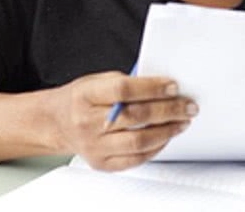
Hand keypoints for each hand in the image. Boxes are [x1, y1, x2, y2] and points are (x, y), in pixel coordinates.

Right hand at [52, 71, 197, 170]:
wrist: (57, 123)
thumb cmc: (80, 99)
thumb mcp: (96, 80)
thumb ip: (125, 83)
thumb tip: (160, 87)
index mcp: (85, 95)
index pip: (123, 90)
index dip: (151, 88)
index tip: (173, 86)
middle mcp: (87, 122)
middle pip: (135, 117)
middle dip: (168, 110)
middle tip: (187, 106)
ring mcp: (94, 146)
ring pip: (138, 141)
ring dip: (167, 131)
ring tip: (181, 122)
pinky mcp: (101, 163)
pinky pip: (135, 159)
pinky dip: (155, 148)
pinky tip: (165, 137)